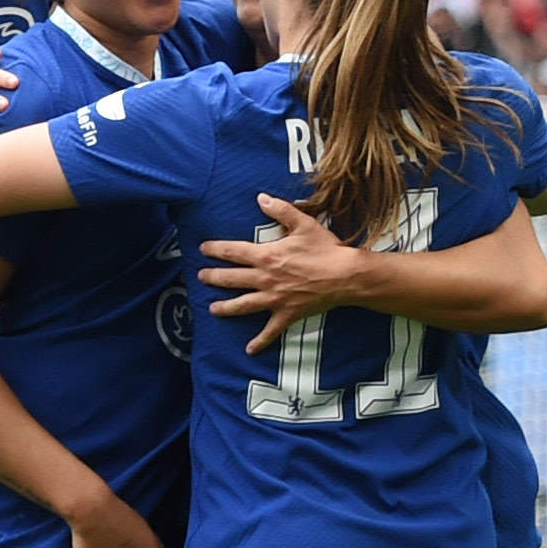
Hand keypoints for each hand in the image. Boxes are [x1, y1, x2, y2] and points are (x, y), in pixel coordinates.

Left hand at [200, 194, 366, 351]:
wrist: (345, 276)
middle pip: (231, 279)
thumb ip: (280, 210)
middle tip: (200, 277)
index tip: (203, 249)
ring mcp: (275, 299)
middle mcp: (265, 279)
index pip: (233, 252)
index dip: (215, 249)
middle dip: (213, 278)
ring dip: (225, 308)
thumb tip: (261, 197)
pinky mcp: (287, 314)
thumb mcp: (303, 223)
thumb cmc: (326, 249)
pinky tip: (249, 350)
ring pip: (243, 305)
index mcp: (266, 256)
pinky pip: (270, 331)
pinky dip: (260, 341)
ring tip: (212, 309)